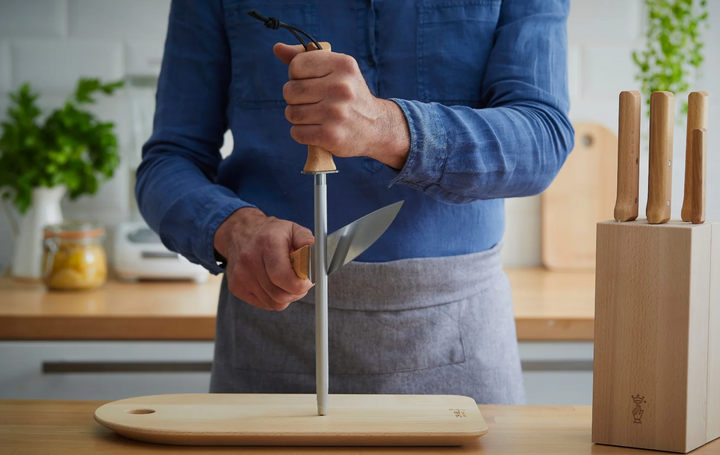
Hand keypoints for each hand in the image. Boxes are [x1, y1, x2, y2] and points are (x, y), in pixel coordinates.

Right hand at [213, 207, 313, 310]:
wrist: (239, 233)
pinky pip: (264, 304)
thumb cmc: (270, 233)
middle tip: (300, 283)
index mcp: (267, 243)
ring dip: (285, 296)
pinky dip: (273, 298)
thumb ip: (307, 241)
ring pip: (273, 303)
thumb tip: (317, 255)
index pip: (282, 276)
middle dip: (296, 292)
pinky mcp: (236, 287)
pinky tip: (273, 284)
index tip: (307, 282)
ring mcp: (241, 275)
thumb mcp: (292, 229)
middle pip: (279, 294)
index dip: (299, 285)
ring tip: (286, 281)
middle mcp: (250, 259)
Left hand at [273, 43, 409, 168]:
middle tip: (312, 102)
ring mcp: (336, 113)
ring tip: (315, 116)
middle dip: (295, 98)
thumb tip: (277, 48)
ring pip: (291, 113)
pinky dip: (302, 133)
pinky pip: (296, 133)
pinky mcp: (331, 136)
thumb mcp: (336, 70)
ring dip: (298, 117)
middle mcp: (342, 87)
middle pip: (290, 90)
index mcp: (343, 65)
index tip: (312, 82)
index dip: (298, 76)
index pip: (296, 66)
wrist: (377, 127)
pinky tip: (317, 130)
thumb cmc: (349, 96)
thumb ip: (306, 58)